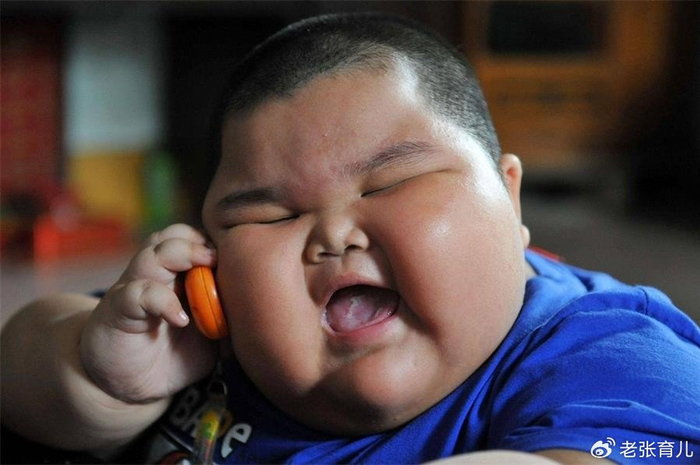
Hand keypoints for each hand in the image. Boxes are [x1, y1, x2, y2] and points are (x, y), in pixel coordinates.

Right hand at [80, 224, 218, 402]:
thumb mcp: (211, 338)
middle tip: (217, 260)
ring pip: (152, 255)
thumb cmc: (173, 355)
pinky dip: (163, 301)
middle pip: (170, 237)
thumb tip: (263, 315)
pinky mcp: (120, 310)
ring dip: (179, 258)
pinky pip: (138, 293)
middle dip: (196, 243)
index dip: (211, 242)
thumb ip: (231, 320)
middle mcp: (154, 275)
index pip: (191, 238)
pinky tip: (181, 319)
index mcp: (177, 275)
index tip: (233, 257)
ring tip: (201, 278)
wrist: (128, 387)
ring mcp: (134, 288)